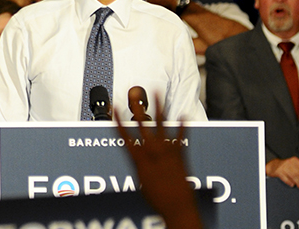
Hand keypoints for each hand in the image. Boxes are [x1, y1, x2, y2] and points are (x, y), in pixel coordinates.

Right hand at [115, 106, 202, 228]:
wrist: (176, 205)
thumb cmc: (157, 198)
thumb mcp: (140, 181)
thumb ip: (139, 164)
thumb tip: (137, 155)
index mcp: (139, 159)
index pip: (124, 135)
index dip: (117, 120)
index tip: (114, 107)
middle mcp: (152, 151)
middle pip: (142, 125)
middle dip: (137, 107)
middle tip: (134, 94)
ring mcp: (167, 150)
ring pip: (162, 124)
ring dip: (159, 107)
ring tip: (158, 93)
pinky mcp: (180, 153)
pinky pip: (181, 136)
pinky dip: (183, 125)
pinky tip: (184, 114)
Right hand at [266, 157, 298, 190]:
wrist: (273, 165)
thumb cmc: (285, 166)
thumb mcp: (293, 165)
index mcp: (295, 160)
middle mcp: (289, 163)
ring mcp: (283, 167)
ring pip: (294, 177)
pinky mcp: (278, 172)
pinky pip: (286, 179)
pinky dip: (290, 183)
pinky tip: (293, 185)